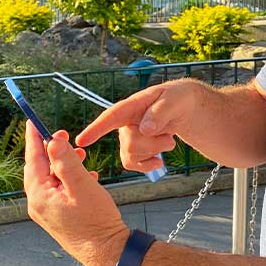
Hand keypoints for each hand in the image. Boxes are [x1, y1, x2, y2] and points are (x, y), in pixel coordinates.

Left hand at [24, 122, 128, 265]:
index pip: (33, 160)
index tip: (32, 122)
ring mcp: (48, 211)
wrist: (107, 251)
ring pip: (52, 178)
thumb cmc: (96, 222)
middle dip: (52, 150)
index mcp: (40, 196)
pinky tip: (86, 175)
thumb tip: (53, 141)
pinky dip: (70, 178)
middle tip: (64, 135)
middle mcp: (39, 204)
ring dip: (64, 164)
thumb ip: (66, 161)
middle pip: (40, 168)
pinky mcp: (59, 215)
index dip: (34, 138)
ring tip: (81, 155)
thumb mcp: (82, 185)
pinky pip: (59, 189)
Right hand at [76, 79, 204, 173]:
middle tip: (170, 136)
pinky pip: (132, 165)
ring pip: (130, 155)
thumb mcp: (174, 101)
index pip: (111, 117)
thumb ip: (160, 113)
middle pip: (129, 143)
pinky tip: (159, 161)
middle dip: (153, 145)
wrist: (184, 109)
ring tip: (167, 140)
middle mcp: (125, 122)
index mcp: (132, 106)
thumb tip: (144, 129)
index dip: (96, 129)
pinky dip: (147, 166)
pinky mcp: (135, 150)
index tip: (81, 141)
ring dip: (154, 152)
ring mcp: (128, 136)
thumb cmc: (177, 99)